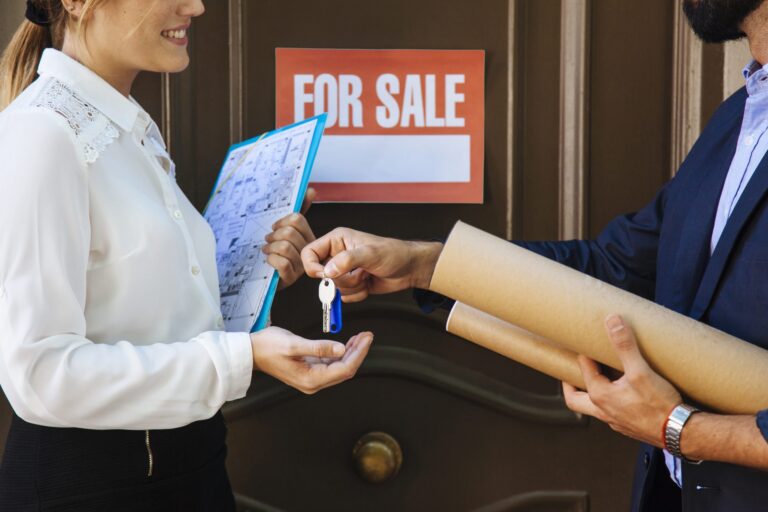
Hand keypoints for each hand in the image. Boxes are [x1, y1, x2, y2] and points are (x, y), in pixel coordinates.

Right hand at [250, 326, 372, 393]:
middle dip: (358, 352)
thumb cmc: (267, 347)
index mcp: (311, 379)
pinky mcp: (310, 371)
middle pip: (345, 370)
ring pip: (340, 367)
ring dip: (352, 352)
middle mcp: (313, 382)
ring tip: (361, 337)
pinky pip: (332, 364)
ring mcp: (312, 378)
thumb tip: (341, 349)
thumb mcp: (294, 344)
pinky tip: (347, 343)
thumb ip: (319, 347)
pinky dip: (341, 353)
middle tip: (367, 335)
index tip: (366, 339)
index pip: (344, 369)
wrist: (250, 352)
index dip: (358, 353)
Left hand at [263, 188, 316, 289]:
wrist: (264, 277)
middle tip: (268, 240)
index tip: (274, 227)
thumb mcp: (285, 230)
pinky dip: (272, 259)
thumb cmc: (276, 252)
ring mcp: (300, 266)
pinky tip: (269, 260)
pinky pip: (282, 263)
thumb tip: (311, 190)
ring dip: (270, 248)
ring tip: (267, 250)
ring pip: (285, 247)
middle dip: (274, 235)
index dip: (282, 221)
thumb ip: (298, 212)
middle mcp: (308, 251)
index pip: (297, 219)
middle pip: (289, 232)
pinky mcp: (291, 277)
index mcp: (308, 237)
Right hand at [301, 227, 442, 302]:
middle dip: (342, 279)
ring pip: (334, 288)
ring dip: (352, 287)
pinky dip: (357, 295)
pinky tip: (369, 284)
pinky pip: (344, 297)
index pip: (309, 253)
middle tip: (359, 273)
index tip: (326, 275)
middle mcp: (337, 255)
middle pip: (321, 275)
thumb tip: (328, 271)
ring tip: (367, 276)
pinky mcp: (352, 284)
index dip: (313, 267)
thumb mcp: (370, 254)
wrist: (410, 268)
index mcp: (337, 240)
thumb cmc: (394, 254)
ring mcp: (344, 270)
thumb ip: (347, 260)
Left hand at [562, 314, 681, 446]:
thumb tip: (612, 321)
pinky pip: (610, 413)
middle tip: (570, 371)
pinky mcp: (628, 426)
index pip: (583, 369)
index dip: (583, 353)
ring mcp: (615, 421)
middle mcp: (603, 411)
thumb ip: (625, 346)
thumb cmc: (660, 405)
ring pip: (592, 408)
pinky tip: (622, 393)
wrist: (682, 433)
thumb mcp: (640, 371)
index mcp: (600, 396)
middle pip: (574, 399)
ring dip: (590, 393)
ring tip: (597, 378)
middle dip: (569, 384)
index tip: (585, 342)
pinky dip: (609, 402)